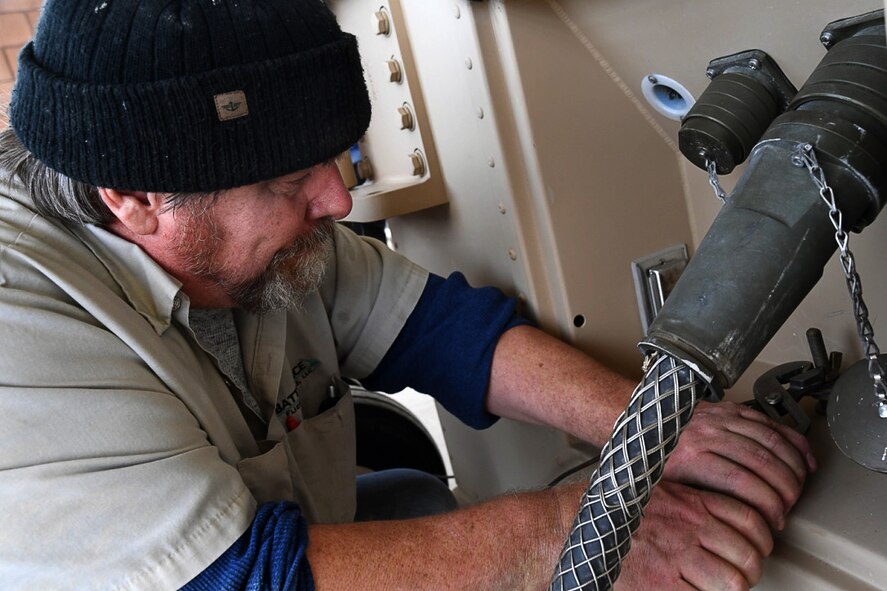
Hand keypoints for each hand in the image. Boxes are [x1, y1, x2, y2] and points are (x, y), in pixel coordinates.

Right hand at [615, 480, 772, 590]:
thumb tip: (722, 519)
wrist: (571, 528)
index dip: (760, 539)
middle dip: (749, 570)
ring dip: (732, 590)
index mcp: (689, 503)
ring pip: (733, 582)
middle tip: (739, 575)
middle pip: (747, 555)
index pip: (748, 519)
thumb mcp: (656, 493)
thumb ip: (691, 504)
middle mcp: (688, 528)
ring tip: (720, 589)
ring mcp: (676, 558)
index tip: (756, 548)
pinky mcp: (661, 585)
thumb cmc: (608, 511)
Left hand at [663, 400, 816, 529]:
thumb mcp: (670, 487)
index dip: (767, 505)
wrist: (643, 421)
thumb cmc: (656, 457)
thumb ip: (699, 502)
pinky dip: (792, 441)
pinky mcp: (730, 408)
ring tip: (798, 488)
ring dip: (793, 467)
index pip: (742, 483)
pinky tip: (803, 458)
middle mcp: (708, 434)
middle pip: (762, 462)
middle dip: (786, 489)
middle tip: (789, 507)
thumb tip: (733, 525)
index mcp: (691, 457)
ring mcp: (720, 418)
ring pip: (771, 441)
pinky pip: (769, 422)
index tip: (775, 520)